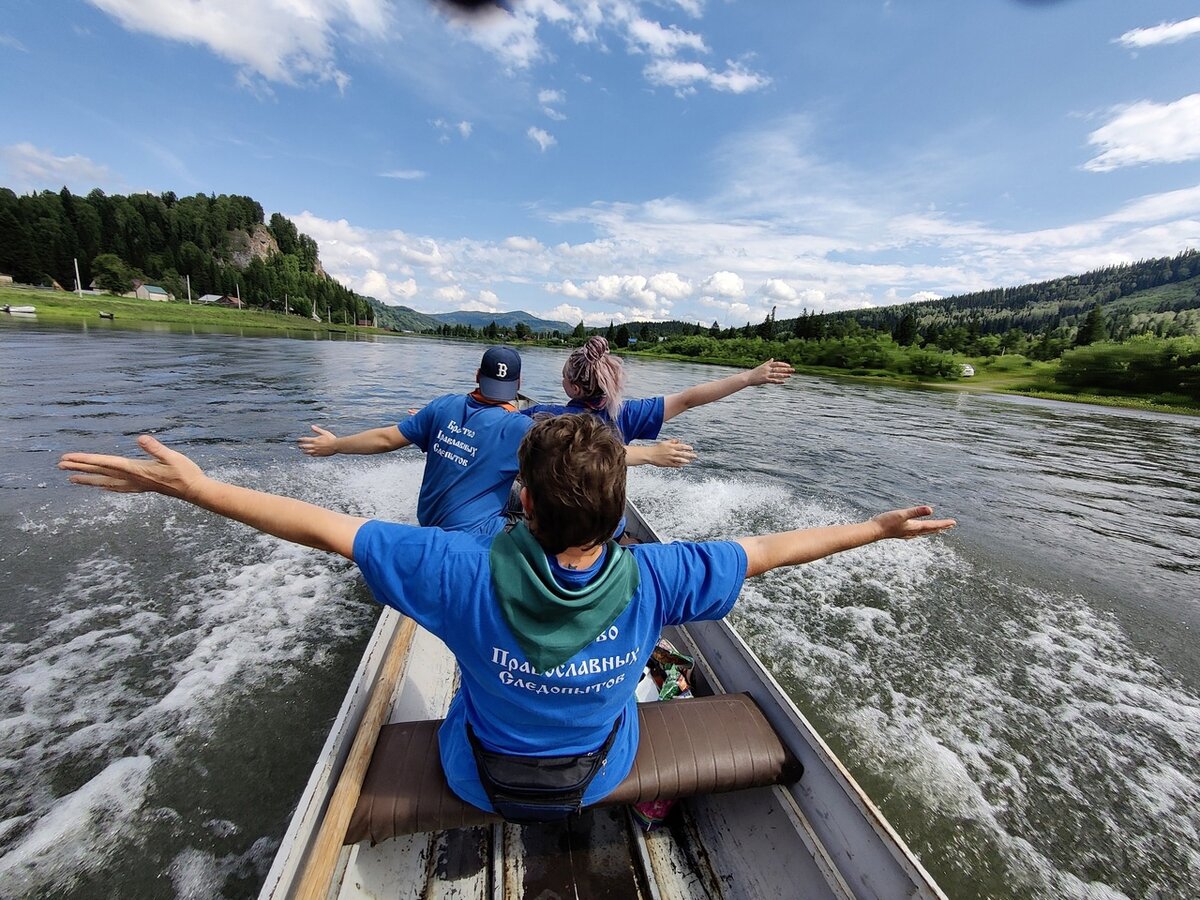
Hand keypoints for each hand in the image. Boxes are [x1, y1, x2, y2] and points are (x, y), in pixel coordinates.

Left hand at [59, 435, 205, 499]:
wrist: (194, 490)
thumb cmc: (185, 472)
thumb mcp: (172, 457)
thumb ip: (156, 448)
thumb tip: (141, 439)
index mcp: (136, 469)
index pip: (105, 463)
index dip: (86, 460)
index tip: (69, 459)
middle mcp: (132, 479)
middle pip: (100, 473)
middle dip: (80, 469)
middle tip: (60, 466)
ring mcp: (136, 485)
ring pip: (106, 483)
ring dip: (88, 480)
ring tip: (72, 480)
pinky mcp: (142, 486)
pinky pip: (117, 487)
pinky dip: (105, 486)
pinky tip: (101, 487)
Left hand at [298, 424, 337, 456]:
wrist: (336, 446)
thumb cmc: (331, 438)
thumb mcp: (324, 432)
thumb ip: (317, 430)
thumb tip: (312, 426)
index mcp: (315, 440)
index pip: (305, 440)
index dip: (301, 439)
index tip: (298, 439)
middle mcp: (314, 446)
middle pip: (305, 447)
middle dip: (301, 446)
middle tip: (299, 446)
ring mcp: (317, 451)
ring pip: (308, 452)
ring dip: (305, 451)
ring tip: (303, 451)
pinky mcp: (320, 454)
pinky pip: (314, 455)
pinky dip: (311, 454)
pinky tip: (311, 454)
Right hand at [648, 439, 697, 467]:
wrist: (650, 455)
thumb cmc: (657, 448)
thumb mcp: (665, 443)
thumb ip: (672, 442)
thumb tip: (679, 441)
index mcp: (671, 447)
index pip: (681, 447)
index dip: (687, 447)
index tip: (691, 448)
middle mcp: (671, 453)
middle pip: (683, 454)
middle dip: (690, 455)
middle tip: (695, 456)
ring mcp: (670, 459)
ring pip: (680, 460)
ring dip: (685, 461)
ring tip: (689, 461)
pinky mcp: (668, 464)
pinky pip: (675, 465)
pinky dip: (679, 465)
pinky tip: (682, 465)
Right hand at [748, 358, 793, 385]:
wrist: (747, 377)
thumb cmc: (754, 372)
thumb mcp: (761, 366)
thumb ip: (768, 363)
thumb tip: (772, 359)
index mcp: (766, 365)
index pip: (777, 364)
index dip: (783, 364)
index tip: (789, 365)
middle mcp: (767, 369)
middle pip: (778, 368)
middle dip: (786, 369)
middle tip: (793, 370)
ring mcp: (766, 375)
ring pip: (777, 374)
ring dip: (784, 375)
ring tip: (790, 375)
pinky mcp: (765, 380)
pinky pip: (773, 381)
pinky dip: (779, 381)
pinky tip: (783, 381)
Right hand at [870, 506, 956, 539]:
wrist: (874, 531)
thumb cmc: (887, 522)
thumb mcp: (902, 514)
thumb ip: (916, 512)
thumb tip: (931, 509)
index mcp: (915, 527)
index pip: (933, 526)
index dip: (944, 524)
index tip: (954, 523)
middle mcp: (913, 531)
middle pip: (930, 530)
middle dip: (940, 527)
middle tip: (950, 526)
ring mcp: (907, 533)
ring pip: (923, 532)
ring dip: (932, 530)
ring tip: (937, 529)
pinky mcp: (901, 532)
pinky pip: (916, 532)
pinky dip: (922, 531)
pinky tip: (918, 530)